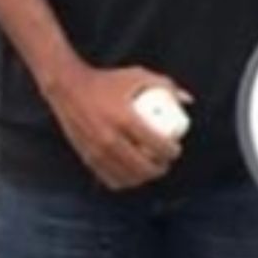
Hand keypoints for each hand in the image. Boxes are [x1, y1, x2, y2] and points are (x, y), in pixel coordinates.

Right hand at [44, 61, 192, 190]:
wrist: (69, 89)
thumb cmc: (107, 81)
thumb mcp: (138, 77)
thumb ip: (165, 85)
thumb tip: (188, 100)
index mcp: (125, 119)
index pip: (156, 144)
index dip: (171, 151)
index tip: (175, 149)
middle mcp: (110, 138)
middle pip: (143, 166)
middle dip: (160, 168)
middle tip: (166, 162)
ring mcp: (97, 151)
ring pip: (126, 177)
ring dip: (143, 178)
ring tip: (151, 170)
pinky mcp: (87, 158)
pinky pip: (109, 179)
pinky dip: (123, 181)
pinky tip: (132, 176)